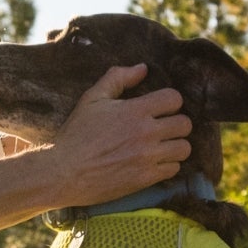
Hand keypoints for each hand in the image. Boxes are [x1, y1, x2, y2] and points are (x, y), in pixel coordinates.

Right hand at [41, 65, 190, 207]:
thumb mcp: (92, 99)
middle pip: (184, 124)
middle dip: (176, 124)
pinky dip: (168, 165)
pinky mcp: (145, 178)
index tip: (160, 108)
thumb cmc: (75, 135)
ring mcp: (147, 157)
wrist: (63, 173)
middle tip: (164, 128)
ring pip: (184, 148)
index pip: (174, 99)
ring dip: (175, 146)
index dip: (170, 102)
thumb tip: (142, 68)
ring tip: (163, 146)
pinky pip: (174, 169)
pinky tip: (154, 162)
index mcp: (135, 110)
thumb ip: (117, 79)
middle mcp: (146, 133)